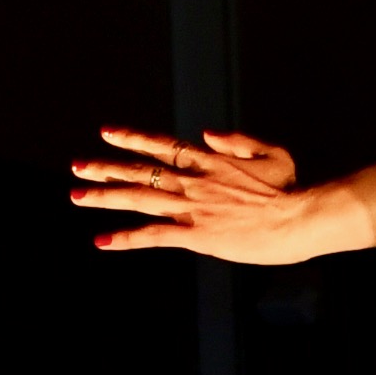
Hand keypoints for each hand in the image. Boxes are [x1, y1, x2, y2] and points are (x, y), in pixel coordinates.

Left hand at [73, 127, 317, 262]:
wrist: (299, 218)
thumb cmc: (292, 189)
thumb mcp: (271, 153)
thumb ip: (236, 141)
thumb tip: (206, 134)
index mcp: (208, 161)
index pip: (161, 146)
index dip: (133, 138)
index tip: (108, 133)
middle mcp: (193, 181)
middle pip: (140, 171)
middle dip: (105, 168)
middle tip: (77, 166)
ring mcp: (192, 208)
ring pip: (138, 198)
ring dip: (104, 197)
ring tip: (76, 196)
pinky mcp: (196, 235)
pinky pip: (154, 235)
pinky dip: (127, 238)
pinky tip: (102, 242)